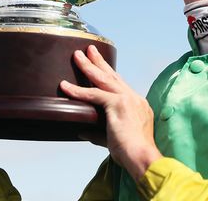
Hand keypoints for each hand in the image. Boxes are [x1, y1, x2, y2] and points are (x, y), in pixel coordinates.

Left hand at [60, 46, 161, 181]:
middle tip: (90, 49)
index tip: (102, 66)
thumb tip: (81, 131)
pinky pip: (94, 94)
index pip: (121, 86)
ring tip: (77, 56)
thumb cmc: (132, 154)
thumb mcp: (113, 140)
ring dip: (89, 66)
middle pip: (113, 76)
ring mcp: (127, 99)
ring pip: (104, 79)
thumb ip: (97, 134)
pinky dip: (78, 91)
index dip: (110, 75)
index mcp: (138, 105)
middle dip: (100, 62)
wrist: (142, 157)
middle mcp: (134, 98)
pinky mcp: (118, 104)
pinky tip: (65, 86)